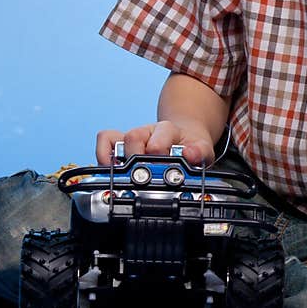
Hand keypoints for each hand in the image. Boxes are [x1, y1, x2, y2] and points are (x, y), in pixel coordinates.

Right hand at [95, 121, 215, 166]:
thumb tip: (189, 154)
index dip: (158, 154)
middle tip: (148, 175)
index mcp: (169, 131)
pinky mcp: (122, 143)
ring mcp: (134, 137)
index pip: (158, 140)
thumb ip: (199, 153)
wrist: (186, 139)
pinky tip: (111, 169)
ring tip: (130, 176)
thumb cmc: (191, 146)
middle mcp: (148, 131)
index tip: (164, 168)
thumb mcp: (203, 150)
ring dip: (122, 161)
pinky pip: (105, 139)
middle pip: (133, 138)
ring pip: (117, 140)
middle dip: (139, 160)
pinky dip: (103, 154)